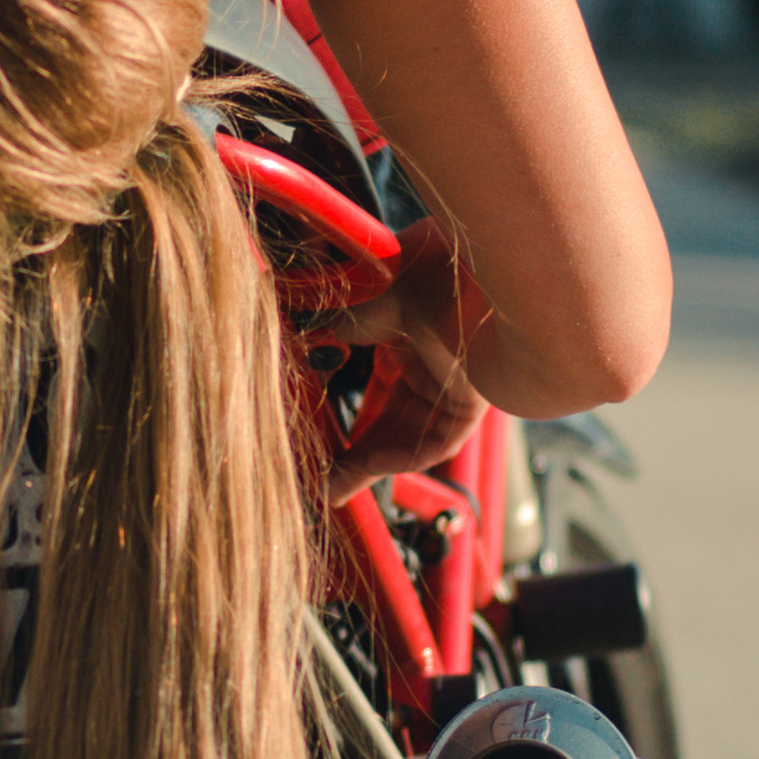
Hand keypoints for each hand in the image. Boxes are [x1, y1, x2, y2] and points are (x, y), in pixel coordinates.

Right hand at [315, 217, 487, 502]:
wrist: (457, 271)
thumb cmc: (411, 271)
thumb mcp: (355, 304)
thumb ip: (326, 327)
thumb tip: (289, 346)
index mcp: (407, 331)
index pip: (376, 384)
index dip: (344, 412)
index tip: (315, 431)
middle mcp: (431, 360)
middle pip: (389, 418)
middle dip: (352, 450)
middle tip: (318, 474)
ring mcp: (451, 384)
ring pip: (407, 437)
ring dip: (367, 466)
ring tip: (329, 488)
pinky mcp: (470, 405)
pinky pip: (432, 444)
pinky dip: (394, 461)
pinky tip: (360, 471)